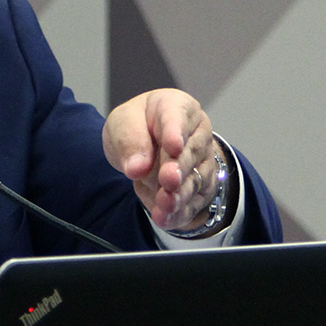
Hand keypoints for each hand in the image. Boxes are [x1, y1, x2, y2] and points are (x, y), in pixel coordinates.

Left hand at [102, 89, 219, 231]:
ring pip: (195, 180)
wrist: (146, 145)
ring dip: (180, 194)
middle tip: (168, 180)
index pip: (177, 117)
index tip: (173, 147)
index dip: (175, 132)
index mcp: (177, 107)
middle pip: (191, 152)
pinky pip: (192, 202)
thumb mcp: (122, 123)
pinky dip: (178, 212)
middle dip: (178, 168)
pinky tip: (165, 218)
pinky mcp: (200, 188)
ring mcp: (202, 161)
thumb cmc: (137, 126)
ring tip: (164, 205)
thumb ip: (129, 140)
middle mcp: (197, 133)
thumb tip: (137, 167)